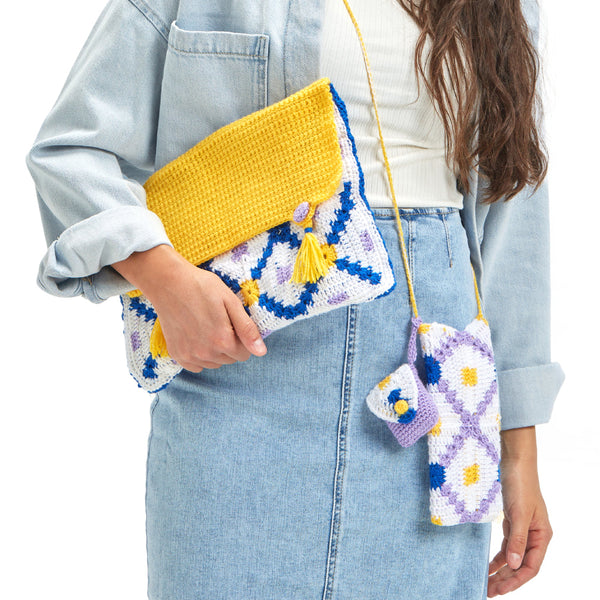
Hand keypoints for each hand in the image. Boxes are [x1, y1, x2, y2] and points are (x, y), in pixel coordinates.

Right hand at [113, 244, 266, 371]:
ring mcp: (190, 355)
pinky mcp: (177, 354)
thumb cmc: (202, 287)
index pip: (245, 354)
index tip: (233, 323)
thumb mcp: (231, 302)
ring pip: (214, 363)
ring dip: (214, 350)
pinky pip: (196, 365)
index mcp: (223, 341)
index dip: (242, 339)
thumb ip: (247, 329)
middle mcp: (206, 353)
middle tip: (219, 321)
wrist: (168, 282)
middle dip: (229, 344)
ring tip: (206, 326)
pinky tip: (195, 335)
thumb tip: (261, 352)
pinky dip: (199, 355)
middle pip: (229, 359)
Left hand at [487, 426, 552, 596]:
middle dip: (506, 580)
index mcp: (541, 536)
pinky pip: (506, 545)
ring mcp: (523, 529)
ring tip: (487, 584)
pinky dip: (498, 556)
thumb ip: (516, 539)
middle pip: (521, 564)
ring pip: (513, 557)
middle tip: (488, 591)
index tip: (499, 590)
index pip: (530, 567)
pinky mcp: (513, 522)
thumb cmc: (520, 485)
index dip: (515, 580)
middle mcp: (534, 535)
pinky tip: (489, 566)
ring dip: (501, 571)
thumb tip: (512, 564)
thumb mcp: (518, 513)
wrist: (515, 462)